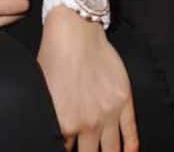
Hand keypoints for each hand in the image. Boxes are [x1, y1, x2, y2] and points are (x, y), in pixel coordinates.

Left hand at [37, 9, 136, 151]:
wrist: (75, 32)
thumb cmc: (54, 57)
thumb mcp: (43, 91)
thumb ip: (49, 116)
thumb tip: (51, 131)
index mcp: (65, 124)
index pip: (64, 150)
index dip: (64, 149)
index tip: (67, 147)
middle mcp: (88, 124)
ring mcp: (109, 114)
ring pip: (112, 150)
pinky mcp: (124, 101)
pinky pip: (131, 132)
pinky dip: (131, 147)